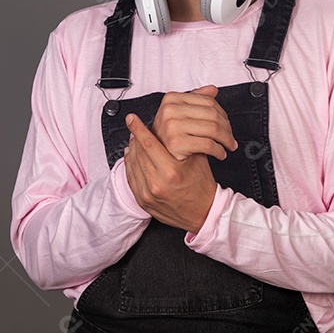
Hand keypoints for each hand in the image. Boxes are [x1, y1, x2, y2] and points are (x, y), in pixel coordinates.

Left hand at [123, 112, 215, 233]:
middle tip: (135, 128)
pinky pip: (130, 178)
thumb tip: (166, 125)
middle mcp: (156, 184)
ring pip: (132, 164)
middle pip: (138, 152)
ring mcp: (147, 194)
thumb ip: (182, 142)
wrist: (203, 213)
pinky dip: (130, 164)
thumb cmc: (202, 186)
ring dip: (132, 150)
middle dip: (135, 138)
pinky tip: (132, 156)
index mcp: (171, 171)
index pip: (148, 144)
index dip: (138, 128)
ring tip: (134, 141)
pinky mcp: (142, 201)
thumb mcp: (197, 160)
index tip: (131, 118)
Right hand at [150, 85, 237, 160]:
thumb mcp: (181, 112)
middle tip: (231, 138)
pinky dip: (218, 150)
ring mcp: (172, 126)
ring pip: (212, 129)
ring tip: (229, 145)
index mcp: (172, 98)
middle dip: (227, 128)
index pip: (208, 101)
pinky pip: (207, 144)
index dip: (223, 114)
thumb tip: (213, 89)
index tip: (228, 124)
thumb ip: (196, 99)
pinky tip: (220, 153)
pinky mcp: (176, 143)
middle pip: (212, 115)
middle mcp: (170, 110)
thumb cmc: (170, 134)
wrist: (158, 155)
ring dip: (226, 140)